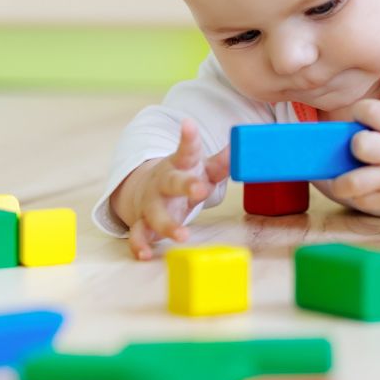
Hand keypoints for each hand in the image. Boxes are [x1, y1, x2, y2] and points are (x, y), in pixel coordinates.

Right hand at [111, 119, 229, 259]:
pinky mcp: (143, 223)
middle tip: (200, 190)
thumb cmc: (183, 177)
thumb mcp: (202, 168)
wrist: (147, 189)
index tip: (188, 124)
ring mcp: (151, 203)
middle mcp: (163, 182)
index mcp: (180, 165)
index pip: (186, 149)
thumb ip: (221, 162)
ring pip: (155, 213)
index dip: (188, 138)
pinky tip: (145, 254)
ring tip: (183, 235)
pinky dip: (140, 244)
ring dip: (168, 225)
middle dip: (185, 185)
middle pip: (172, 182)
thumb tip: (240, 148)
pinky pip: (139, 235)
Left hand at [321, 95, 379, 221]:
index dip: (359, 112)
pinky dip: (351, 193)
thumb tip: (361, 113)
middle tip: (355, 148)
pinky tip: (354, 185)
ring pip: (354, 183)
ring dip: (340, 179)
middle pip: (361, 146)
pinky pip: (360, 200)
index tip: (360, 118)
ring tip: (340, 174)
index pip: (370, 111)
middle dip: (352, 144)